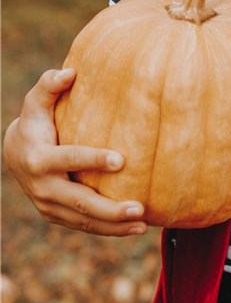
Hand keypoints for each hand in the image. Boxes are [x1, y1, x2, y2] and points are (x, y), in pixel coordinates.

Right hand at [3, 68, 146, 235]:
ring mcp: (48, 205)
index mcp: (38, 158)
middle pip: (78, 202)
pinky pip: (84, 226)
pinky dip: (108, 230)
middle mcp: (42, 187)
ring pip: (83, 220)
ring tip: (143, 225)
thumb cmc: (35, 119)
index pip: (69, 159)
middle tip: (139, 209)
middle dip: (108, 208)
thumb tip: (69, 72)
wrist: (15, 152)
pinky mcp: (56, 215)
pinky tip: (135, 228)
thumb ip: (49, 85)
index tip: (121, 160)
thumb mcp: (36, 101)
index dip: (93, 159)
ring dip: (113, 226)